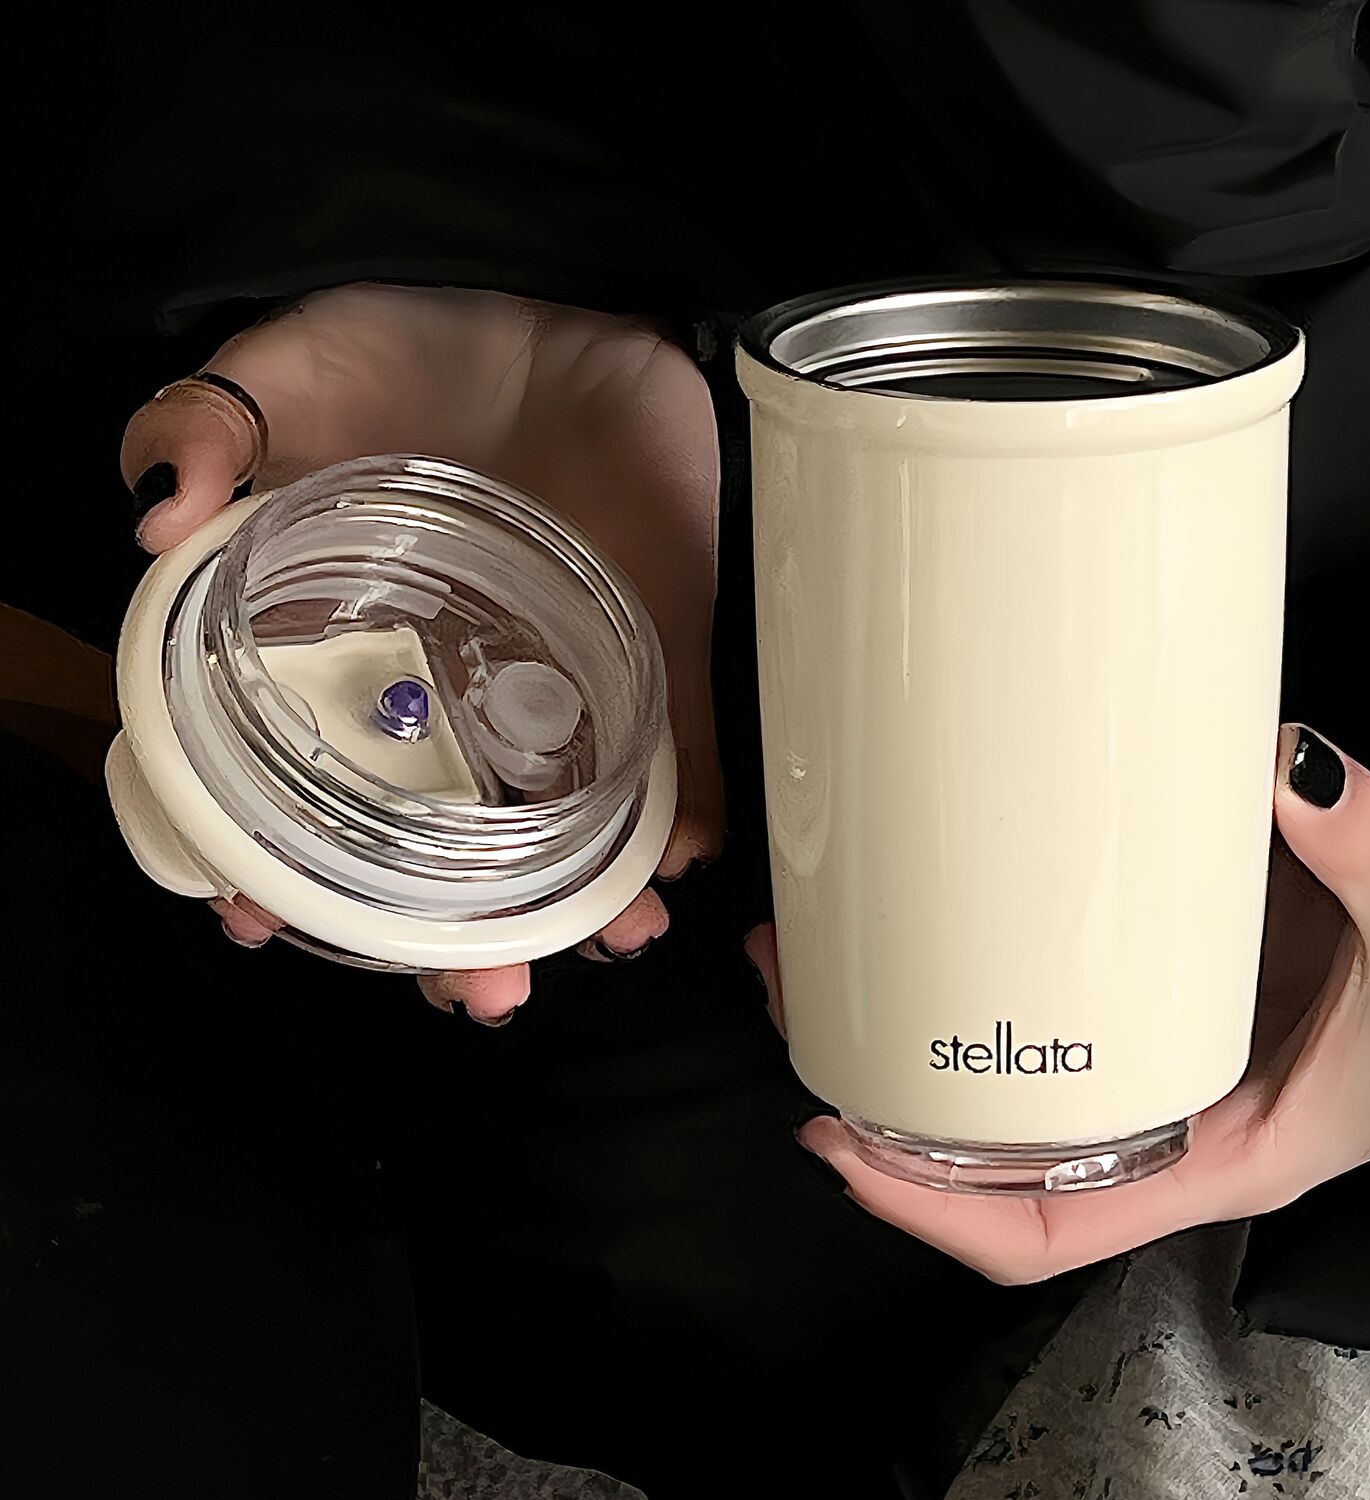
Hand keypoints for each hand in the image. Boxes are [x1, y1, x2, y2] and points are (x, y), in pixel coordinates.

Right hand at [123, 284, 723, 1020]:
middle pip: (446, 852)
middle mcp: (456, 697)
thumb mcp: (299, 367)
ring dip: (582, 908)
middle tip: (479, 994)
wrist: (570, 313)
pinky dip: (686, 816)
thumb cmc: (417, 348)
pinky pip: (679, 758)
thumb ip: (218, 426)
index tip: (266, 924)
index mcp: (356, 659)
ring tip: (603, 944)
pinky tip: (679, 861)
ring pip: (562, 834)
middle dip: (457, 941)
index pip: (313, 796)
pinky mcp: (661, 656)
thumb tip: (160, 511)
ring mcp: (562, 689)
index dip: (283, 873)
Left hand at [747, 725, 1369, 1281]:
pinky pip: (1034, 1039)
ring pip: (993, 1104)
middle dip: (878, 1108)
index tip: (839, 1147)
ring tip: (823, 964)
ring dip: (902, 1048)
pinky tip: (921, 942)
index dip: (926, 1209)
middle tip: (799, 1006)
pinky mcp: (1147, 1016)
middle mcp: (1160, 1132)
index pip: (1040, 1229)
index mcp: (1211, 1157)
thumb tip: (1286, 767)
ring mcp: (1145, 1076)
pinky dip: (965, 1004)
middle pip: (982, 1165)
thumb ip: (1368, 852)